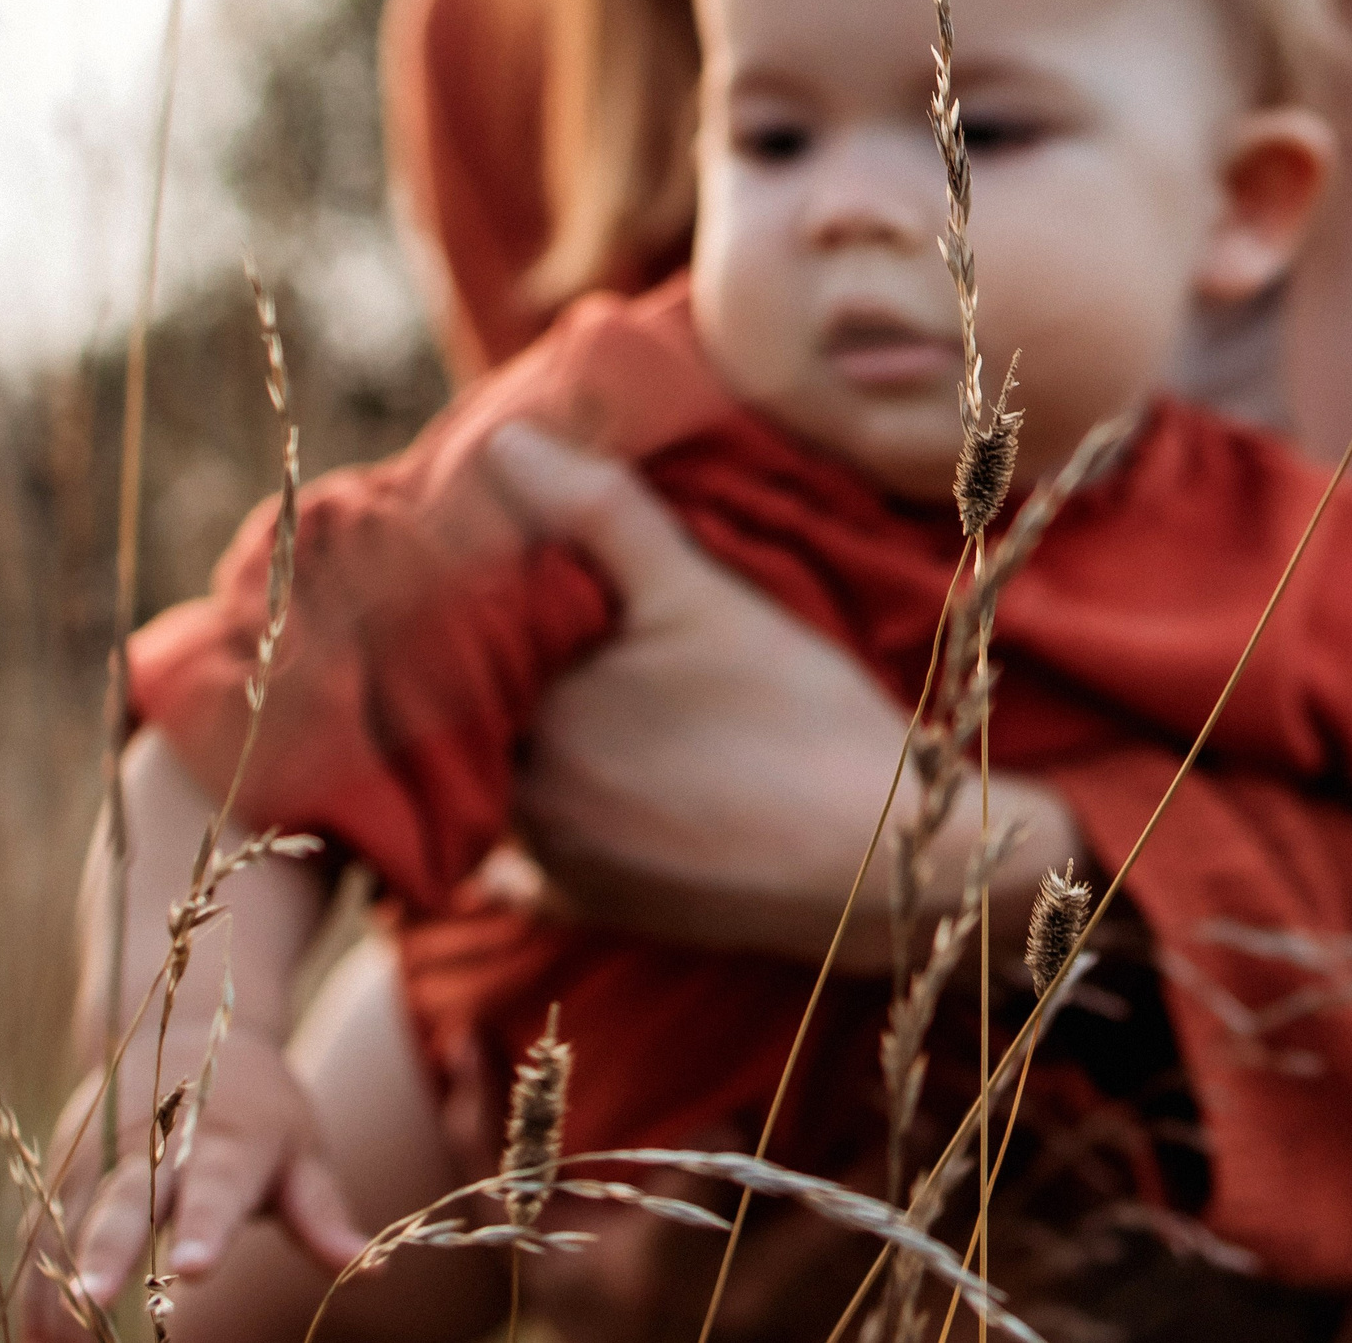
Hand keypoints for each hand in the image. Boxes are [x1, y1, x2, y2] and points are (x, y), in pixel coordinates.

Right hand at [18, 1031, 368, 1340]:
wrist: (189, 1032)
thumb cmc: (262, 1113)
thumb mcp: (302, 1153)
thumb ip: (323, 1216)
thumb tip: (371, 1271)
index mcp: (227, 1141)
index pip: (218, 1187)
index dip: (205, 1227)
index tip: (193, 1270)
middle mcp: (157, 1142)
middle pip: (128, 1199)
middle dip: (107, 1250)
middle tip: (93, 1300)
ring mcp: (103, 1152)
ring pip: (70, 1217)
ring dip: (56, 1280)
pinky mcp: (64, 1168)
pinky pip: (40, 1227)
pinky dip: (31, 1279)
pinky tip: (28, 1333)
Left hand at [482, 423, 1077, 962]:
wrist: (880, 855)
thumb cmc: (798, 715)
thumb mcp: (701, 594)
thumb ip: (599, 513)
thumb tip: (499, 441)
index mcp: (538, 713)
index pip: (471, 650)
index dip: (498, 612)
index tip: (538, 584)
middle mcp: (525, 800)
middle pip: (490, 720)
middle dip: (512, 681)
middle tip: (573, 640)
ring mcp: (560, 865)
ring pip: (510, 787)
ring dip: (528, 750)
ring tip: (594, 708)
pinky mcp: (599, 909)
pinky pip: (531, 870)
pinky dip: (544, 831)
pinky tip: (586, 800)